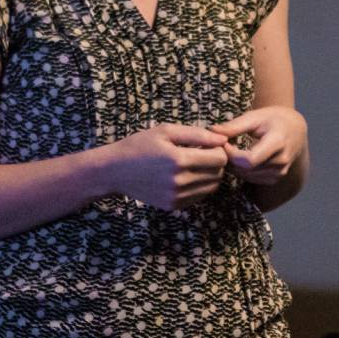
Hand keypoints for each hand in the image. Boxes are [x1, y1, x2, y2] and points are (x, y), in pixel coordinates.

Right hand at [103, 123, 228, 210]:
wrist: (114, 171)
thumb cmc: (140, 145)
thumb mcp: (166, 131)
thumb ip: (198, 134)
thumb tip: (224, 138)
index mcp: (179, 160)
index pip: (220, 158)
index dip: (218, 149)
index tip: (208, 144)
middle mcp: (179, 181)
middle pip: (218, 173)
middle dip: (215, 162)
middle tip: (201, 153)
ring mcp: (176, 196)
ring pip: (212, 186)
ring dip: (209, 174)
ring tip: (193, 164)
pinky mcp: (173, 206)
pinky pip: (199, 196)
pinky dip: (198, 186)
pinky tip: (185, 175)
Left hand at [211, 105, 307, 185]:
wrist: (296, 129)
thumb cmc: (273, 119)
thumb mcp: (255, 117)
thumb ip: (234, 126)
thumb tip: (212, 131)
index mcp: (277, 142)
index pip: (249, 160)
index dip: (232, 155)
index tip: (223, 143)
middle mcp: (281, 161)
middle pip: (246, 170)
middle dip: (229, 160)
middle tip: (221, 148)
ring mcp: (280, 172)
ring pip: (248, 177)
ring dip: (234, 167)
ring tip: (229, 152)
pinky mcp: (276, 178)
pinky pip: (253, 179)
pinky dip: (242, 171)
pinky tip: (239, 160)